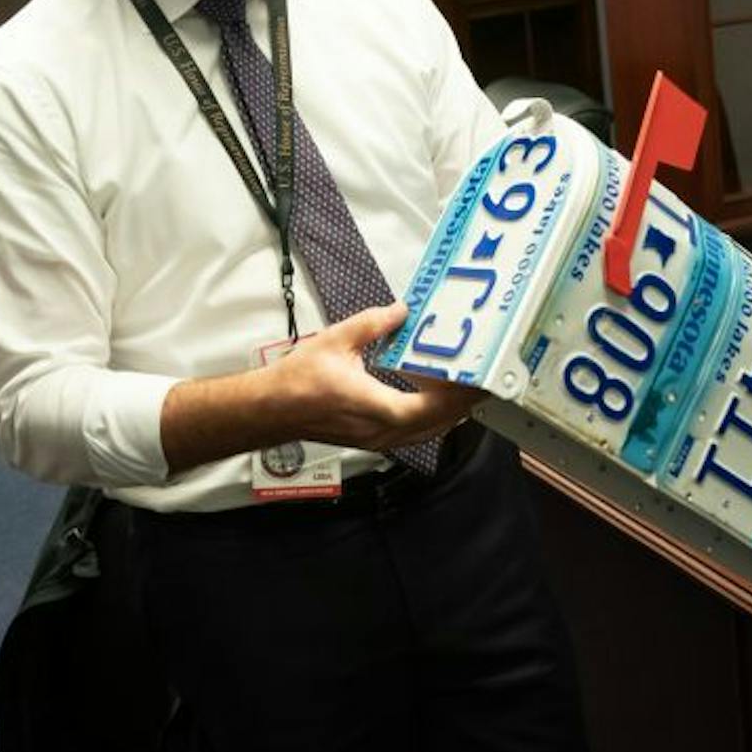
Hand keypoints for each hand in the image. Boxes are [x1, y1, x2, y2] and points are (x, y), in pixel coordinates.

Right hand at [266, 303, 482, 452]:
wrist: (270, 410)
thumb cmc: (296, 383)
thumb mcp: (337, 340)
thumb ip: (373, 324)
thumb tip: (400, 311)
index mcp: (378, 409)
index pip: (432, 408)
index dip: (458, 395)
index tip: (476, 380)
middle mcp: (381, 431)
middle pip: (437, 424)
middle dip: (462, 404)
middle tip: (482, 382)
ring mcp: (377, 440)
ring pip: (426, 433)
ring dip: (448, 414)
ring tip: (465, 391)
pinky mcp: (371, 440)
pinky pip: (411, 435)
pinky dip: (429, 420)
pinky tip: (433, 402)